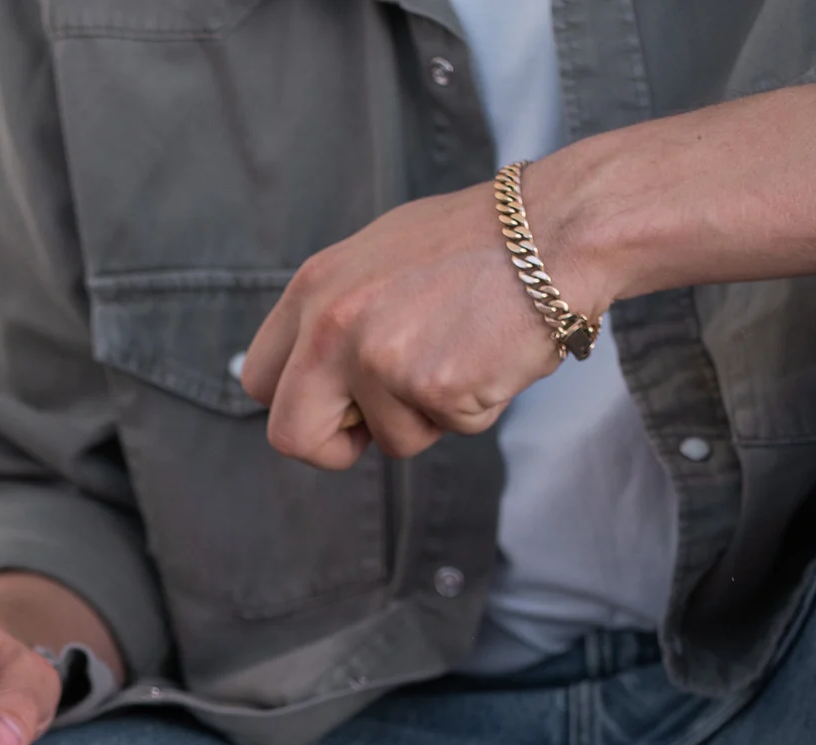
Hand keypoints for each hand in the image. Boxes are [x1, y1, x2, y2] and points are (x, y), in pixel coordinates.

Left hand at [241, 175, 584, 470]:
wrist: (556, 227)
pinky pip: (448, 430)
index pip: (259, 379)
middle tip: (379, 422)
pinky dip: (474, 406)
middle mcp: (332, 323)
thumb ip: (339, 314)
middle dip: (335, 446)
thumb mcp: (381, 258)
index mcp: (314, 288)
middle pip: (291, 435)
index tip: (336, 406)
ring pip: (389, 440)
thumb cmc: (479, 243)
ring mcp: (379, 357)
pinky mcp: (431, 387)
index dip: (299, 406)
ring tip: (463, 350)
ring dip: (429, 416)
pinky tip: (491, 353)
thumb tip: (314, 376)